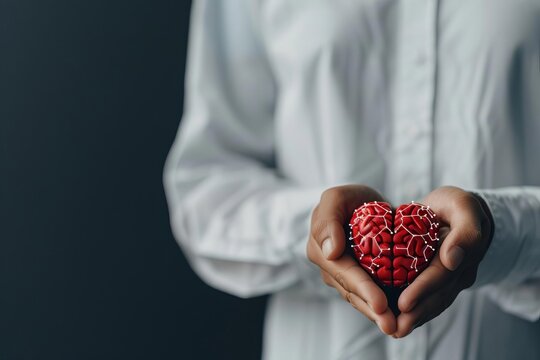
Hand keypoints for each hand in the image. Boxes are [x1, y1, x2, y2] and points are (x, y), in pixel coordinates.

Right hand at [306, 185, 396, 334]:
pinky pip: (367, 296)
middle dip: (372, 310)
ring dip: (376, 316)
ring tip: (396, 329)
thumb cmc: (348, 199)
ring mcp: (341, 277)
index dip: (363, 289)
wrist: (361, 204)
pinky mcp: (356, 281)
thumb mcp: (336, 198)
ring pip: (359, 299)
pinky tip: (398, 321)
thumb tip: (331, 252)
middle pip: (352, 292)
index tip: (382, 304)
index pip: (344, 273)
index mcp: (319, 249)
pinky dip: (381, 308)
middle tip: (392, 326)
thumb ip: (328, 220)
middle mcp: (328, 267)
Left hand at [393, 186, 492, 337]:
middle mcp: (459, 271)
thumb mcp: (463, 206)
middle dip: (417, 313)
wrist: (456, 212)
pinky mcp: (439, 281)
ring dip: (416, 317)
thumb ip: (465, 230)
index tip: (404, 304)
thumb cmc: (456, 205)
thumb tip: (453, 259)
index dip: (423, 290)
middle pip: (438, 296)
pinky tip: (398, 319)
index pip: (441, 275)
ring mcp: (451, 279)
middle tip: (394, 326)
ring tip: (394, 329)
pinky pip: (429, 299)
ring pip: (434, 302)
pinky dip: (416, 311)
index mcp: (463, 253)